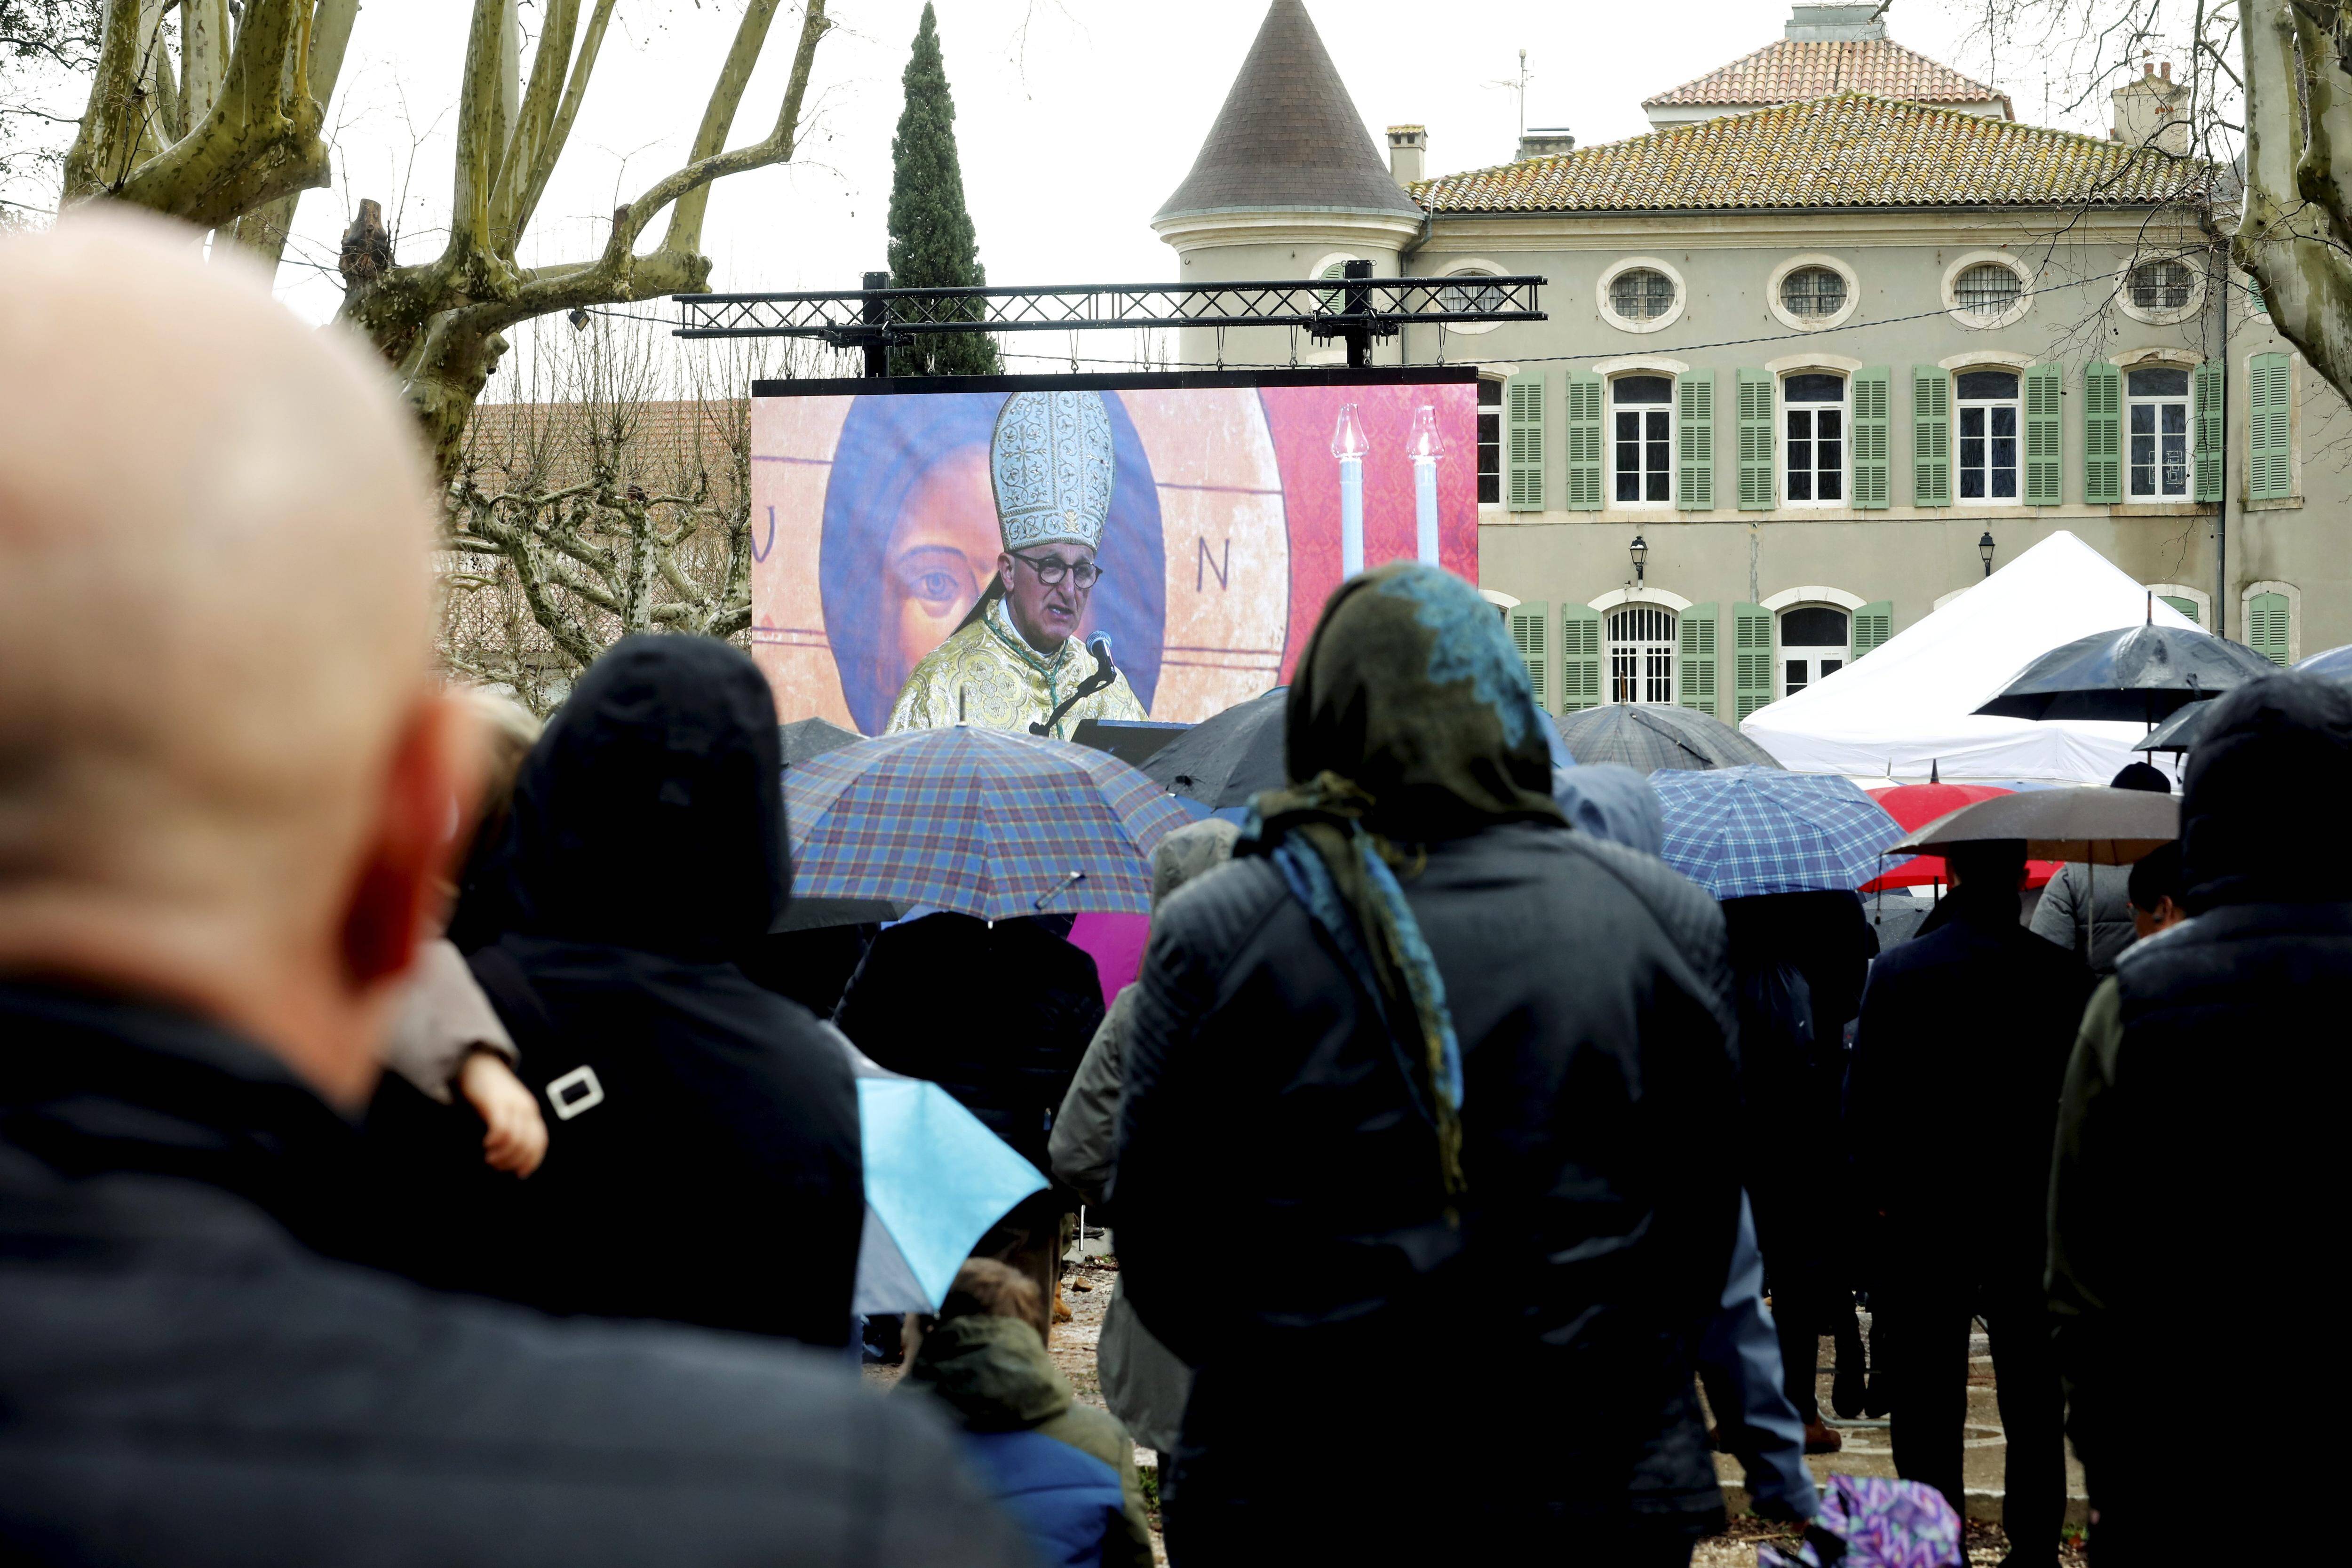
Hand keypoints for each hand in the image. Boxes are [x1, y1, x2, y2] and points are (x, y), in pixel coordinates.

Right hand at [459, 1050, 547, 1177]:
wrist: (476, 1061)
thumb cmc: (489, 1090)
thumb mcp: (506, 1108)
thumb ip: (512, 1125)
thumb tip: (511, 1153)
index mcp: (531, 1111)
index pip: (540, 1141)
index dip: (532, 1160)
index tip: (521, 1174)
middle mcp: (526, 1108)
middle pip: (529, 1143)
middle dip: (515, 1161)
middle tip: (499, 1167)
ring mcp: (512, 1104)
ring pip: (516, 1139)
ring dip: (503, 1155)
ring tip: (491, 1158)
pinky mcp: (496, 1102)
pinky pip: (502, 1128)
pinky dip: (496, 1142)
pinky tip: (487, 1145)